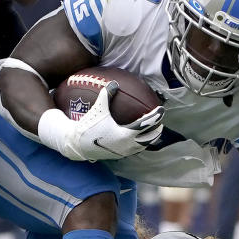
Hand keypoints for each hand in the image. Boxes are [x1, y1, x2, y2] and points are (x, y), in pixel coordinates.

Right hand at [38, 82, 163, 160]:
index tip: (161, 110)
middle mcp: (127, 145)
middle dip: (155, 131)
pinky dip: (138, 144)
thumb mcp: (98, 109)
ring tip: (152, 133)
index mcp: (125, 133)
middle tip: (160, 124)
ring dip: (148, 139)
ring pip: (141, 146)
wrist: (77, 144)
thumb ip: (107, 95)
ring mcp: (123, 152)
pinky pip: (133, 150)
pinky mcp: (117, 155)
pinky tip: (138, 140)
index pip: (145, 124)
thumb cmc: (88, 126)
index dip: (155, 117)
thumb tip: (114, 83)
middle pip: (148, 139)